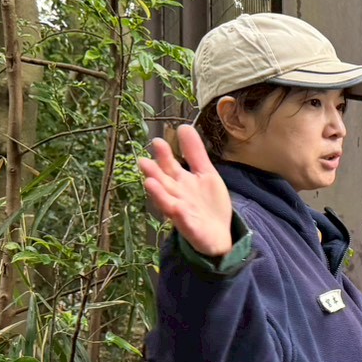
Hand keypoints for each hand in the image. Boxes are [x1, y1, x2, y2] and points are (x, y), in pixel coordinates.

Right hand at [138, 125, 234, 256]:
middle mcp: (177, 196)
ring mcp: (182, 213)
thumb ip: (195, 153)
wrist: (219, 234)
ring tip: (150, 183)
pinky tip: (178, 208)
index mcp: (181, 182)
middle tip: (143, 162)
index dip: (163, 155)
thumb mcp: (206, 174)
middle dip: (154, 173)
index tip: (158, 140)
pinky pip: (184, 222)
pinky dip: (181, 216)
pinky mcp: (191, 229)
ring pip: (167, 202)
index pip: (169, 166)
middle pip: (163, 183)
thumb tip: (184, 126)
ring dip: (159, 194)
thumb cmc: (208, 203)